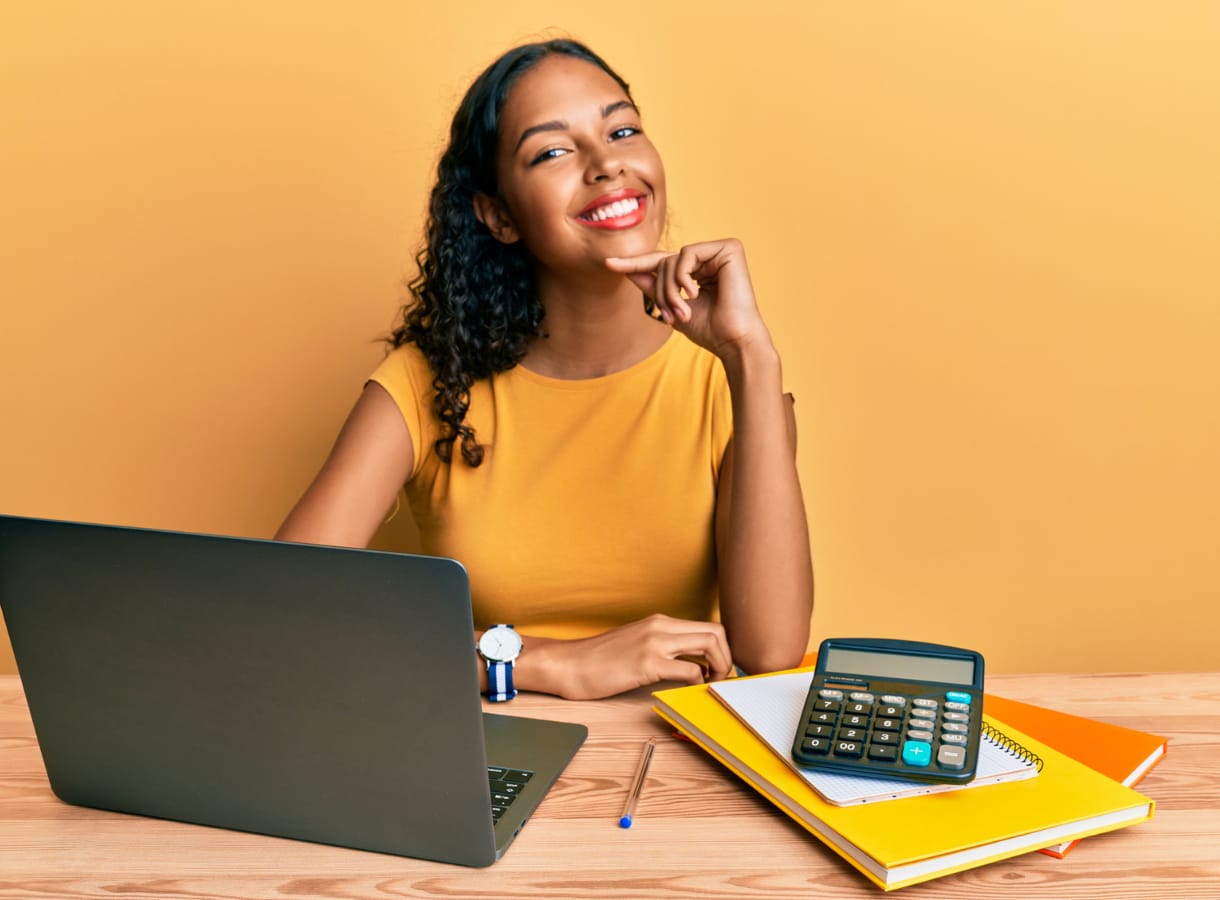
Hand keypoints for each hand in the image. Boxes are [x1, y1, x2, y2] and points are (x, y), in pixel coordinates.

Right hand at [519, 614, 732, 700]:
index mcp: (659, 621)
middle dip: (726, 658)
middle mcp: (661, 626)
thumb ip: (661, 647)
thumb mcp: (635, 644)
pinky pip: (689, 669)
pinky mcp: (647, 663)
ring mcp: (654, 643)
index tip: (719, 669)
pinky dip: (698, 681)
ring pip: (710, 644)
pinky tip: (689, 690)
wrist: (568, 664)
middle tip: (719, 679)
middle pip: (716, 632)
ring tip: (709, 685)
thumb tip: (689, 664)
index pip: (707, 626)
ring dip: (719, 668)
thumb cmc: (598, 660)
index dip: (722, 649)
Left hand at [605, 239, 771, 359]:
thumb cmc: (710, 330)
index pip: (661, 262)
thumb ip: (653, 287)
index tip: (608, 264)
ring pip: (673, 259)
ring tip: (682, 310)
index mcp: (699, 270)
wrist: (733, 341)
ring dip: (670, 288)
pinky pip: (688, 253)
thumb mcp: (672, 307)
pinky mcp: (729, 248)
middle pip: (664, 262)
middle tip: (670, 315)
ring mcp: (719, 252)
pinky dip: (683, 276)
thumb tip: (628, 271)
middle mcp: (709, 258)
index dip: (634, 263)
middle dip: (660, 290)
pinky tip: (694, 293)